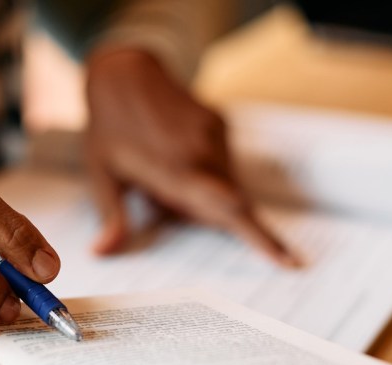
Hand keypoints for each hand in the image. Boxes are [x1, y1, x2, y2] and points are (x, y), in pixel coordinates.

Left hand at [84, 48, 296, 265]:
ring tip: (159, 172)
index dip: (261, 238)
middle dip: (208, 216)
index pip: (228, 211)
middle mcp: (203, 153)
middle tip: (162, 195)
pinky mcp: (220, 124)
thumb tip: (102, 253)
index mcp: (176, 171)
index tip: (289, 261)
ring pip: (225, 184)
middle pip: (229, 204)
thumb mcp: (101, 176)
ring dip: (201, 193)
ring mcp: (214, 135)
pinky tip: (172, 157)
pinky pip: (222, 163)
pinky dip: (205, 173)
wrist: (124, 75)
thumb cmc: (108, 129)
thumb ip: (111, 217)